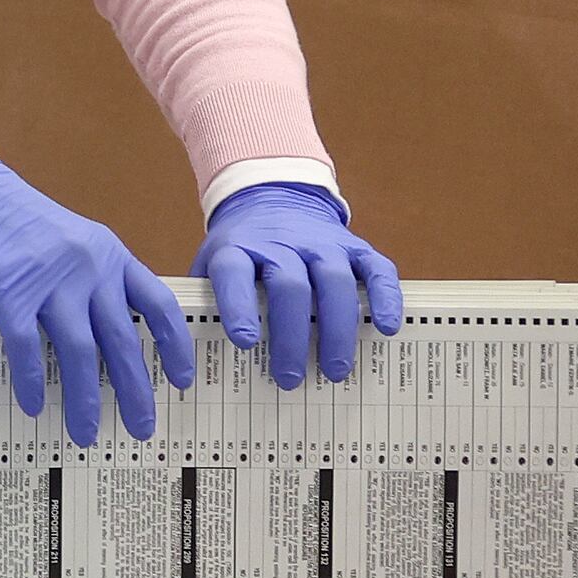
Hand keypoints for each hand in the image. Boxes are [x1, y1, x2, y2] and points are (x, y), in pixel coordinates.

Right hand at [0, 149, 194, 445]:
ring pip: (81, 352)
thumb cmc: (12, 216)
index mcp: (109, 255)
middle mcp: (89, 269)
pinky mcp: (10, 292)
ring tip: (84, 431)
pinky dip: (31, 381)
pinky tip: (33, 405)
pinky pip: (27, 348)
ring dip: (85, 398)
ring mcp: (51, 281)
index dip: (174, 346)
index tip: (180, 380)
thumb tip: (105, 329)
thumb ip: (93, 276)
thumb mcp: (72, 238)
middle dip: (135, 391)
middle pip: (123, 341)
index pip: (158, 305)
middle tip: (141, 427)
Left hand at [199, 182, 404, 391]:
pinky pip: (376, 269)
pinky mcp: (356, 247)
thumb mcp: (212, 264)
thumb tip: (191, 354)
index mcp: (238, 248)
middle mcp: (282, 244)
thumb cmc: (241, 249)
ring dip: (336, 327)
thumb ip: (204, 300)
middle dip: (291, 335)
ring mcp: (323, 243)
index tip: (243, 340)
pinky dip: (385, 297)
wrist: (274, 198)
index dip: (238, 304)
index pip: (234, 272)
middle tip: (290, 378)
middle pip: (290, 285)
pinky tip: (387, 328)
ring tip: (335, 370)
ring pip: (334, 280)